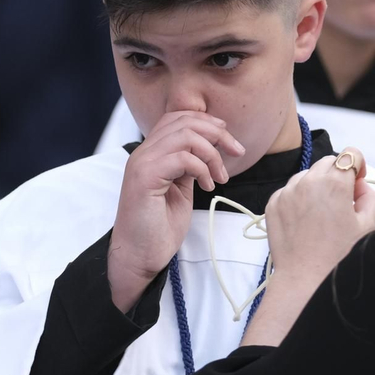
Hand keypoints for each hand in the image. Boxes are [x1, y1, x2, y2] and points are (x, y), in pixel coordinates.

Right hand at [107, 111, 244, 310]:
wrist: (138, 257)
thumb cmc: (158, 228)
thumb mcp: (180, 189)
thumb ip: (188, 166)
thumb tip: (207, 149)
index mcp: (150, 153)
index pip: (177, 117)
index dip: (207, 122)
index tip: (228, 141)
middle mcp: (143, 153)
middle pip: (184, 121)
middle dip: (218, 133)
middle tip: (236, 153)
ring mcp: (142, 163)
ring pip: (185, 135)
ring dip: (212, 153)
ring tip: (220, 177)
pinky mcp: (144, 178)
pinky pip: (182, 158)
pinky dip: (202, 169)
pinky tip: (208, 186)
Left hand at [264, 147, 374, 287]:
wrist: (305, 278)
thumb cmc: (340, 255)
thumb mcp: (368, 225)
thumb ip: (369, 196)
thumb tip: (359, 185)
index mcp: (334, 182)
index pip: (351, 154)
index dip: (358, 164)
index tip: (358, 181)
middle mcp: (308, 180)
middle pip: (328, 162)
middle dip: (338, 174)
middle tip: (342, 200)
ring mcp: (287, 191)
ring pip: (307, 175)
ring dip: (317, 185)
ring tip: (322, 213)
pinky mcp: (273, 202)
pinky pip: (290, 190)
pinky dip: (299, 197)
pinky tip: (306, 220)